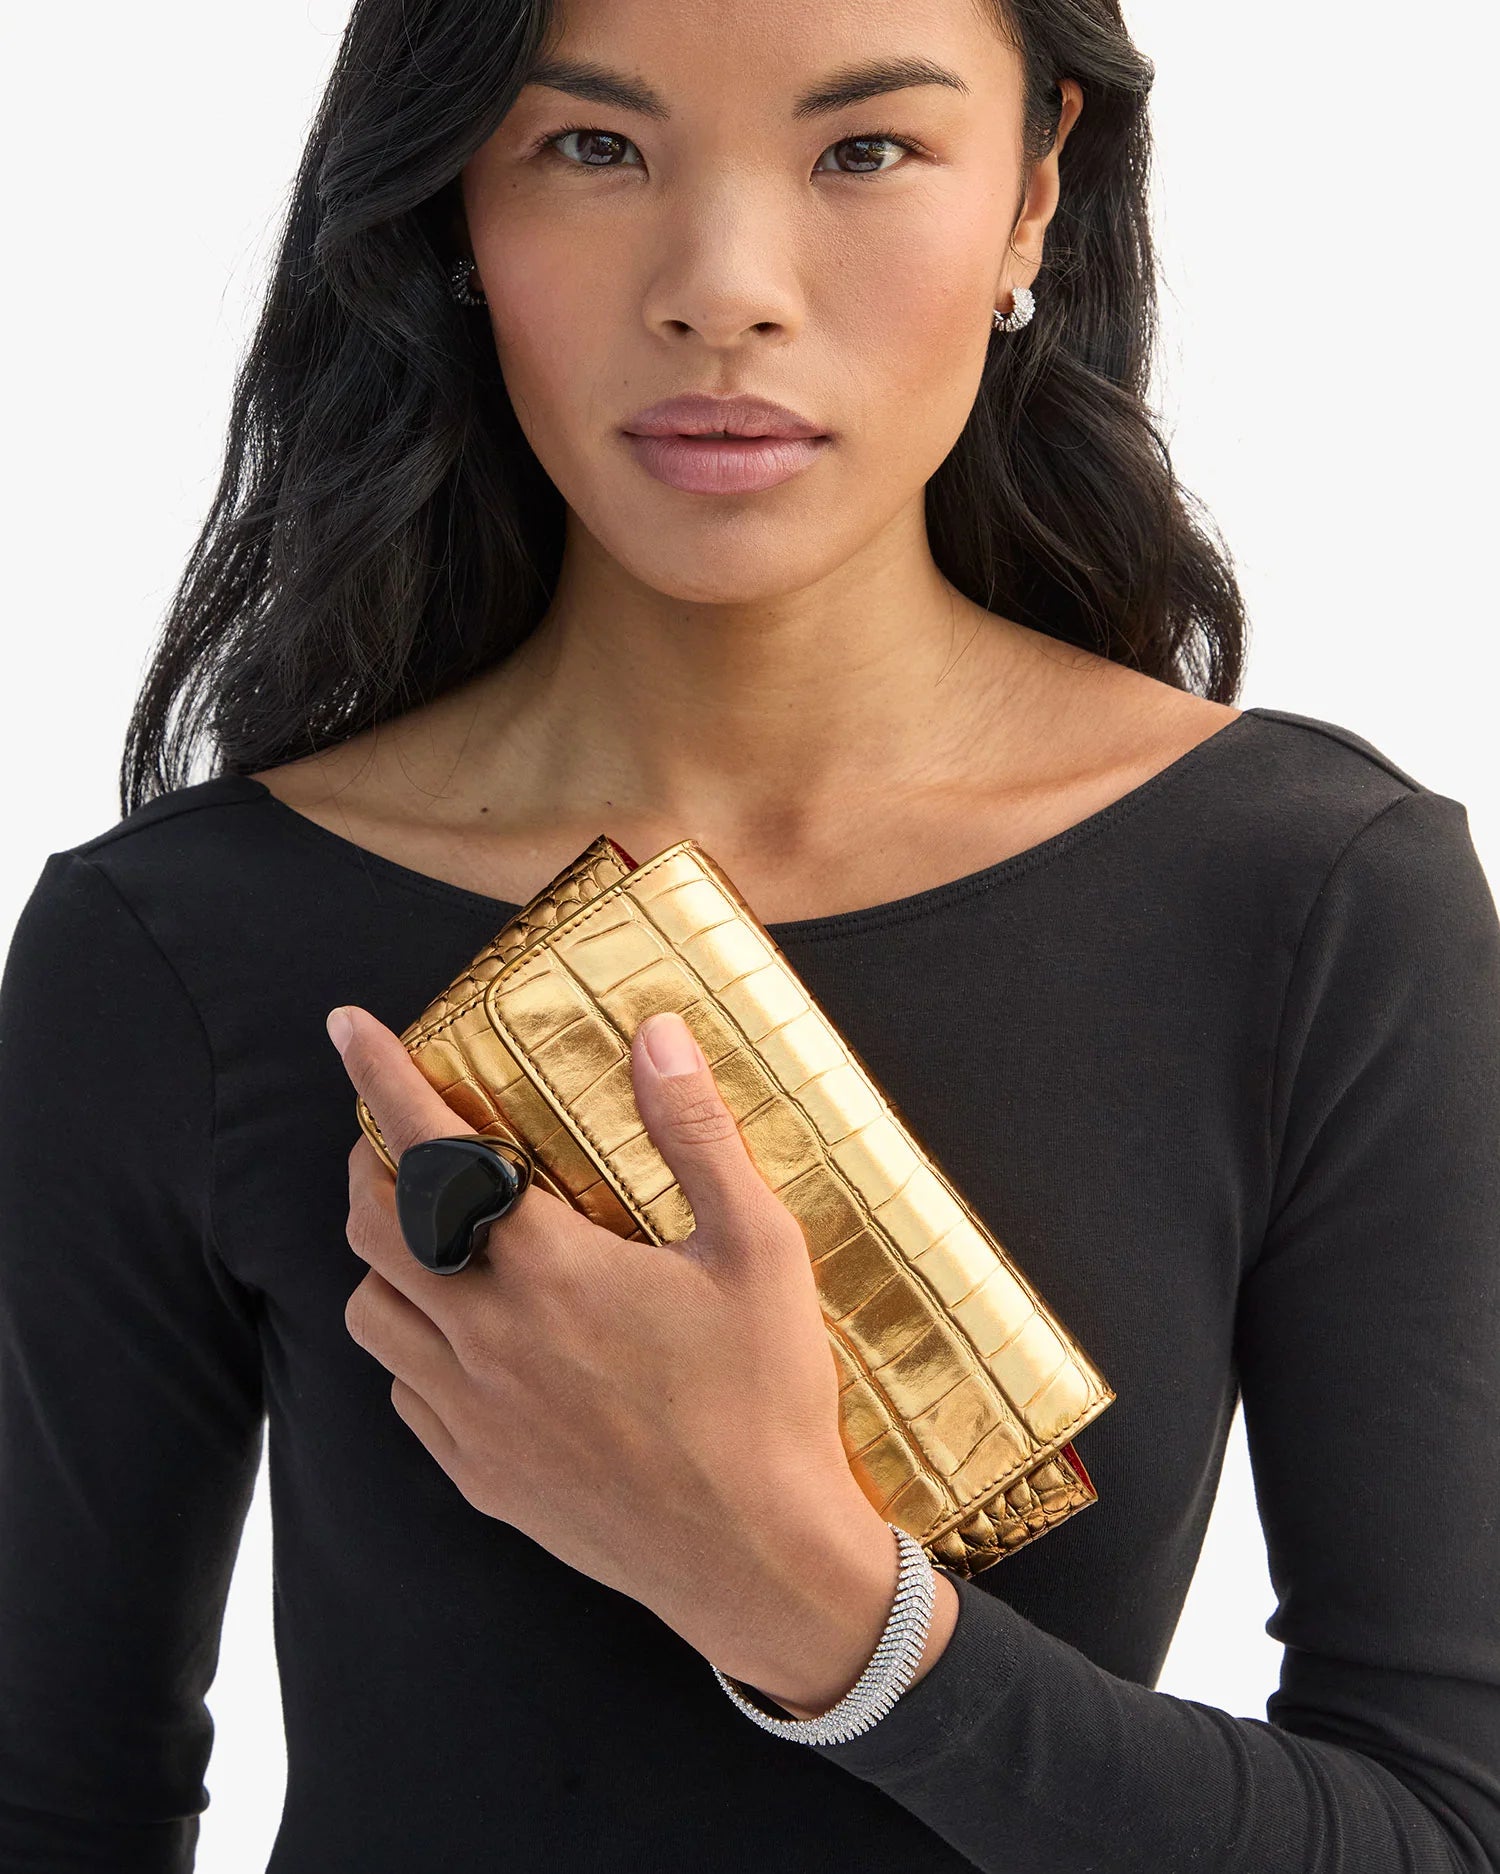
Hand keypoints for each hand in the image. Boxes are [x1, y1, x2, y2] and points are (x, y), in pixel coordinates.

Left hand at [327, 1001, 945, 1710]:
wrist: (759, 1563)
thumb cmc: (767, 1401)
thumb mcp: (759, 1251)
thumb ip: (698, 1135)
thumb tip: (659, 1034)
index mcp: (550, 1272)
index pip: (432, 1150)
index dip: (380, 1079)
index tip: (347, 1028)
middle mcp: (488, 1340)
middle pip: (371, 1228)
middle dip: (370, 1162)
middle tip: (406, 1136)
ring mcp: (474, 1416)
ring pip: (371, 1313)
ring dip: (383, 1257)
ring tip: (432, 1234)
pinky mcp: (479, 1476)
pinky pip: (404, 1391)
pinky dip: (411, 1342)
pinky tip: (465, 1336)